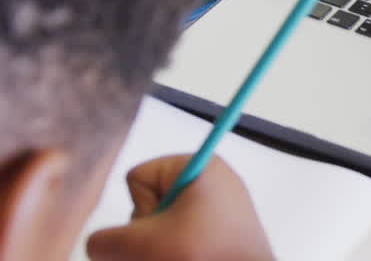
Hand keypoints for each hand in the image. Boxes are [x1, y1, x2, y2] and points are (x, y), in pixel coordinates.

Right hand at [86, 155, 273, 260]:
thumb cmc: (203, 256)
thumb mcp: (140, 245)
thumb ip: (103, 242)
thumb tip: (100, 246)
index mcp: (199, 166)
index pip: (137, 176)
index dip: (140, 206)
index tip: (165, 221)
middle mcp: (211, 181)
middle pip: (147, 207)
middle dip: (147, 236)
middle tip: (174, 248)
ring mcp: (219, 209)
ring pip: (161, 231)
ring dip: (158, 252)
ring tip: (182, 256)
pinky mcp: (222, 235)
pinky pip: (180, 243)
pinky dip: (174, 255)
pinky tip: (188, 257)